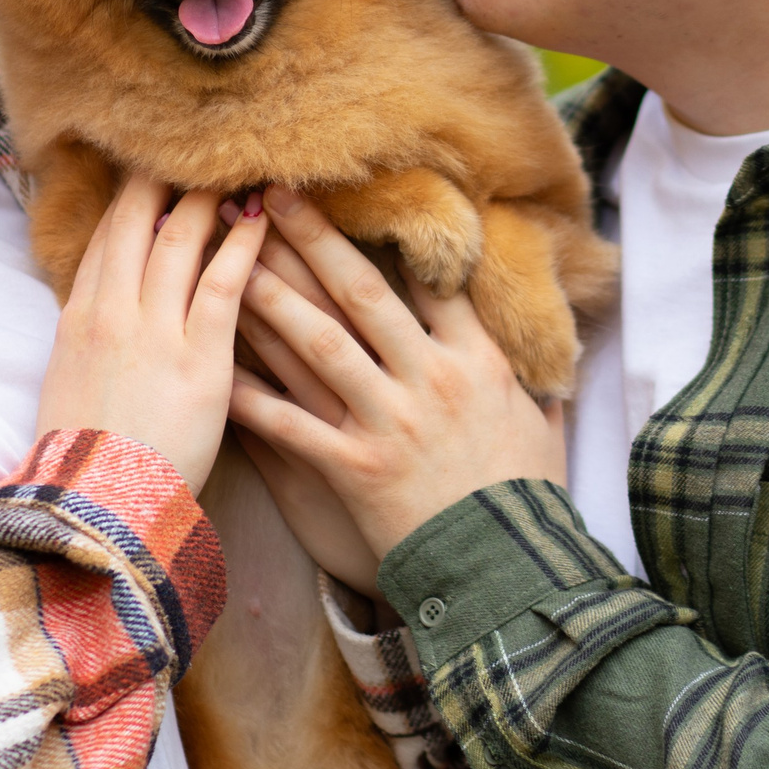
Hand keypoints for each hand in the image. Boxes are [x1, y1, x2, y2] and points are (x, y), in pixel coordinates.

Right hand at [36, 175, 266, 491]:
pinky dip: (243, 245)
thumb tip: (101, 312)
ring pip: (179, 241)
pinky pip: (224, 285)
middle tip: (194, 145)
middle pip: (135, 223)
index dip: (130, 200)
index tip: (151, 169)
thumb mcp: (69, 388)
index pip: (105, 239)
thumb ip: (89, 341)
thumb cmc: (87, 463)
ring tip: (235, 168)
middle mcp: (110, 313)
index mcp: (78, 320)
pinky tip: (264, 219)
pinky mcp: (198, 359)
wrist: (95, 509)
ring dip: (208, 199)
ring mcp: (153, 332)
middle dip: (163, 178)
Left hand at [230, 186, 564, 562]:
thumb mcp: (543, 432)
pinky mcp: (355, 470)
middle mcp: (430, 380)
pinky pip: (291, 424)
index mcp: (478, 362)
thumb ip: (535, 387)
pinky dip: (252, 394)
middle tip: (270, 194)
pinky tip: (217, 363)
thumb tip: (551, 353)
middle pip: (362, 293)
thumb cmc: (526, 504)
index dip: (388, 231)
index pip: (430, 279)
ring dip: (270, 295)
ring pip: (319, 343)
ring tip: (230, 256)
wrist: (508, 576)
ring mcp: (390, 423)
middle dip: (312, 239)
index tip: (353, 192)